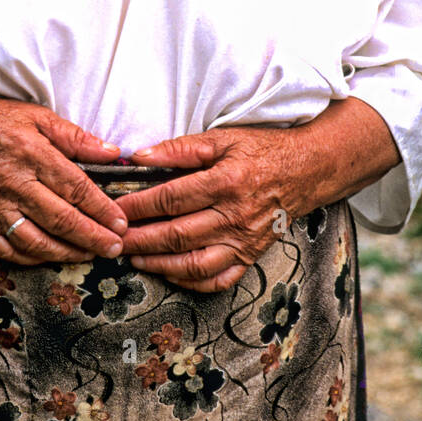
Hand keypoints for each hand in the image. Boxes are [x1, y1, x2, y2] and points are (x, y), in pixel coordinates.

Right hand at [0, 92, 127, 266]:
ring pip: (36, 241)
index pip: (76, 189)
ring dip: (67, 253)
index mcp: (33, 154)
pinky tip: (51, 257)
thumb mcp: (37, 116)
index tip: (121, 222)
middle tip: (115, 248)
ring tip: (90, 255)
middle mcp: (15, 185)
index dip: (102, 209)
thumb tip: (112, 152)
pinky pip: (7, 250)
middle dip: (92, 238)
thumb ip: (75, 136)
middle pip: (61, 220)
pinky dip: (32, 259)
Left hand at [118, 126, 320, 292]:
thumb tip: (139, 157)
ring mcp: (244, 241)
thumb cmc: (261, 150)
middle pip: (177, 234)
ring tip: (134, 258)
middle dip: (140, 239)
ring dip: (159, 264)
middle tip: (114, 239)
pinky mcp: (251, 257)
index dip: (139, 205)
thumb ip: (179, 148)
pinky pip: (218, 279)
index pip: (171, 198)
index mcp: (226, 182)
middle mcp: (235, 216)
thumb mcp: (222, 139)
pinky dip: (191, 281)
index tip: (115, 208)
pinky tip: (170, 273)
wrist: (307, 171)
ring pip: (194, 263)